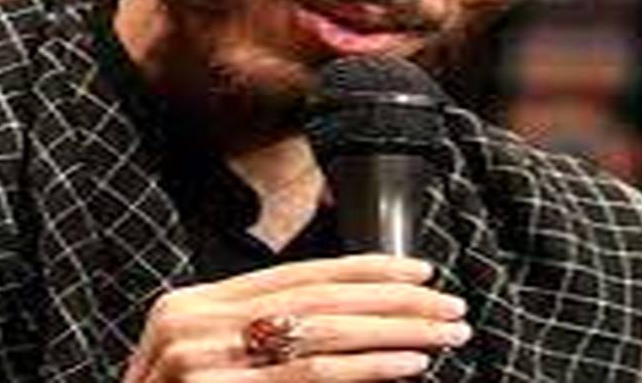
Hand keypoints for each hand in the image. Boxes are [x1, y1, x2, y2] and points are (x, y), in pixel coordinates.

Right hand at [121, 254, 470, 381]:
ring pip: (322, 333)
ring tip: (443, 332)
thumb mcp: (209, 363)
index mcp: (193, 303)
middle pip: (317, 298)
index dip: (364, 268)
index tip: (418, 270)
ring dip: (396, 330)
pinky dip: (369, 367)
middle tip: (448, 304)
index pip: (297, 273)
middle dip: (394, 299)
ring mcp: (200, 359)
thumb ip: (261, 335)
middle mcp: (193, 321)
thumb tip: (356, 320)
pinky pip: (311, 376)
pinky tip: (409, 363)